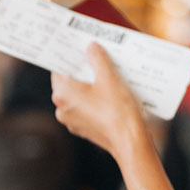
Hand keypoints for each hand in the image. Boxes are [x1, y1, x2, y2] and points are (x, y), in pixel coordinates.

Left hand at [51, 43, 145, 158]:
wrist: (130, 141)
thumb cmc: (118, 109)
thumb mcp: (109, 76)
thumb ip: (97, 58)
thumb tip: (91, 47)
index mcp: (62, 93)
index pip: (59, 68)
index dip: (70, 58)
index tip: (79, 49)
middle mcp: (61, 108)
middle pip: (69, 82)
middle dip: (82, 72)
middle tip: (96, 59)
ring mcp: (72, 121)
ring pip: (78, 97)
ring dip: (89, 87)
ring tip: (107, 76)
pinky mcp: (84, 129)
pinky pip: (86, 109)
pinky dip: (94, 101)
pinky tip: (110, 95)